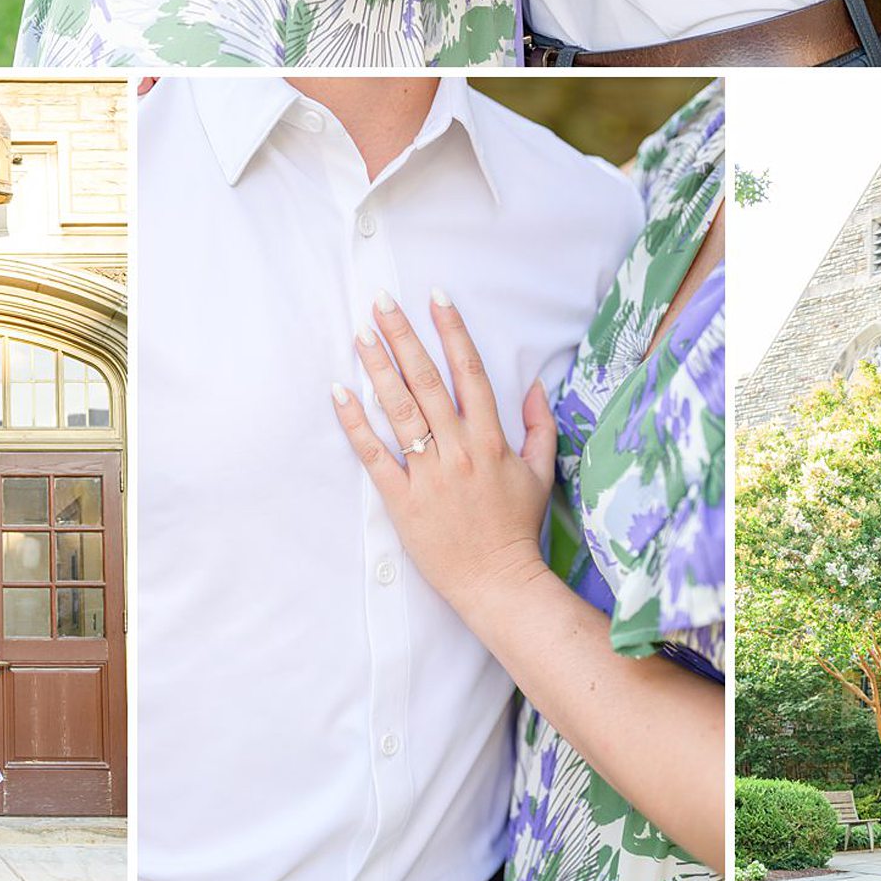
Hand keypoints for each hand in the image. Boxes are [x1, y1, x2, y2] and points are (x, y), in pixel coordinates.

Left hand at [331, 291, 554, 619]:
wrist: (497, 583)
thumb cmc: (517, 528)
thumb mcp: (540, 472)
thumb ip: (540, 426)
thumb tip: (535, 385)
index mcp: (491, 440)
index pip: (470, 372)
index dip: (452, 331)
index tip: (436, 297)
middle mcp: (458, 450)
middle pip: (427, 381)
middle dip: (404, 336)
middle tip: (382, 302)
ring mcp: (428, 475)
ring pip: (400, 410)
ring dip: (378, 368)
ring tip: (361, 335)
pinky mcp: (402, 501)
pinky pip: (375, 456)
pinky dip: (356, 424)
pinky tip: (340, 393)